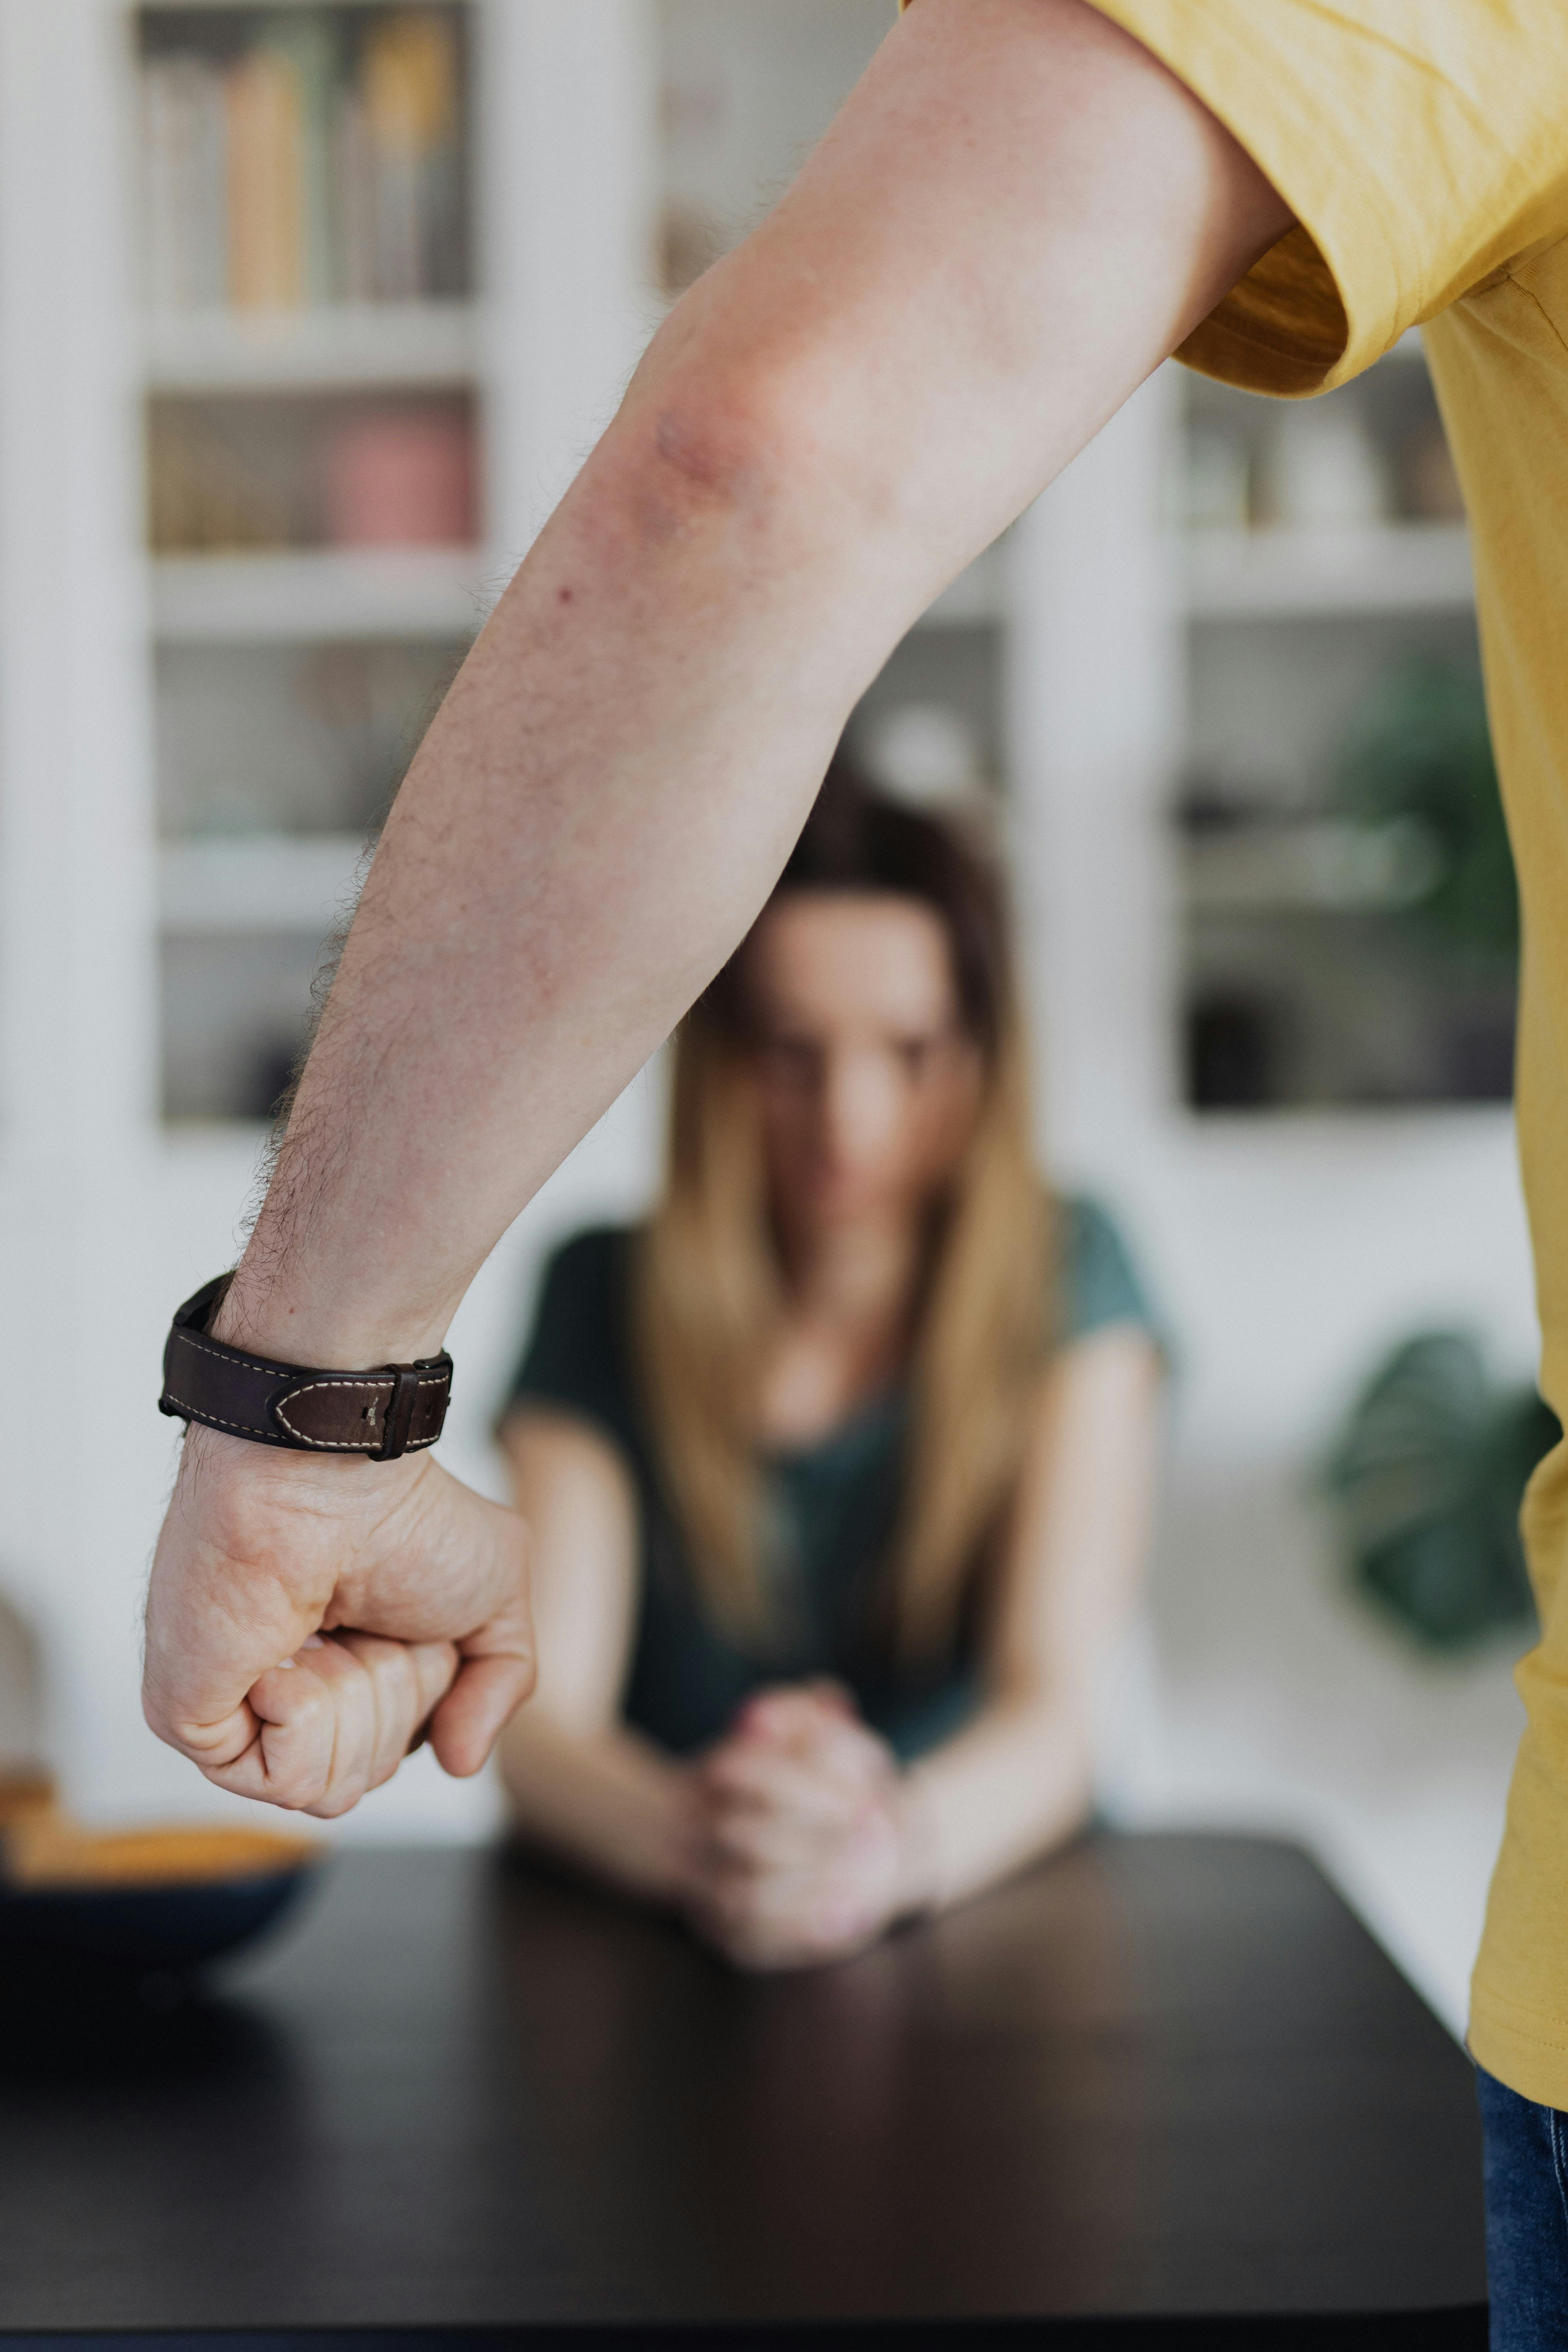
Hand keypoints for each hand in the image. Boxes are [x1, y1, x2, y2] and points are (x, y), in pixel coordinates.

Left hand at [143, 1427, 533, 1818]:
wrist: (329, 1477)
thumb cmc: (405, 1514)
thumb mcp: (500, 1595)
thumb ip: (503, 1687)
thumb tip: (461, 1765)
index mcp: (348, 1663)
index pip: (397, 1750)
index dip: (425, 1694)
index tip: (409, 1619)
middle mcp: (290, 1690)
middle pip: (369, 1775)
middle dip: (393, 1699)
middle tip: (368, 1618)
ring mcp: (238, 1708)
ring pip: (329, 1787)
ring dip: (354, 1703)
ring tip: (326, 1628)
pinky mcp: (194, 1719)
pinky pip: (280, 1781)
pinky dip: (303, 1716)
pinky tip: (283, 1655)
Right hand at [687, 1683, 926, 1969]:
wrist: (668, 1822)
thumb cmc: (746, 1769)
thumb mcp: (769, 1730)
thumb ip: (801, 1711)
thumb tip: (834, 1700)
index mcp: (713, 1771)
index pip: (764, 1779)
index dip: (820, 1793)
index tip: (869, 1800)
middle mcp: (694, 1826)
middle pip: (753, 1842)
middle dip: (819, 1847)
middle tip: (877, 1848)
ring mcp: (691, 1877)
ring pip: (744, 1897)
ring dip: (806, 1897)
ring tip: (862, 1892)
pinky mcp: (702, 1920)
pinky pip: (743, 1939)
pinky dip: (793, 1936)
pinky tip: (839, 1924)